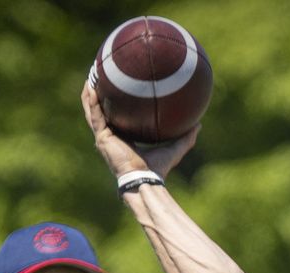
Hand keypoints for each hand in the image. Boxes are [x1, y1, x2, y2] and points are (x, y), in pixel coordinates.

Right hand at [81, 82, 199, 180]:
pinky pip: (95, 115)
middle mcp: (111, 137)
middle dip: (99, 96)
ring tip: (91, 76)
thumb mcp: (175, 148)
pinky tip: (91, 87)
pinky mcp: (102, 137)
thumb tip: (199, 124)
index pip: (117, 118)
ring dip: (90, 94)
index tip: (118, 89)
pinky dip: (91, 101)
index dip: (116, 105)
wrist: (146, 178)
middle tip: (99, 77)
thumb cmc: (158, 168)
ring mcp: (105, 137)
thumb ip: (186, 137)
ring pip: (93, 111)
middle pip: (101, 112)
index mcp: (124, 138)